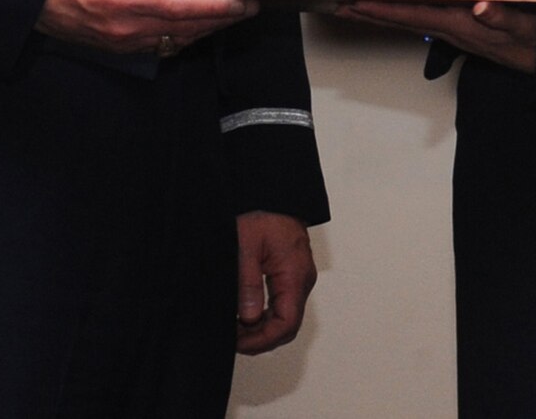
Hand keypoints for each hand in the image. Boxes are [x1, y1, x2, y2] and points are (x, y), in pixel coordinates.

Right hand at [35, 0, 256, 53]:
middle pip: (188, 28)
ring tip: (227, 14)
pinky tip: (194, 25)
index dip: (221, 7)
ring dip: (205, 29)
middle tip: (247, 7)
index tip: (244, 1)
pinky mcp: (117, 47)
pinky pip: (159, 45)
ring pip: (176, 40)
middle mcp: (128, 26)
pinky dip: (182, 36)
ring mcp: (122, 41)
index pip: (187, 7)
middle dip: (222, 19)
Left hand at [235, 210, 315, 354]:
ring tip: (235, 327)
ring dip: (262, 328)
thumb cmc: (262, 212)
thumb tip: (248, 318)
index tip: (237, 343)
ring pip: (286, 317)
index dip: (262, 340)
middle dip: (261, 338)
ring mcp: (299, 277)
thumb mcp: (246, 246)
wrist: (274, 192)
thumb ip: (248, 284)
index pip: (286, 323)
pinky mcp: (293, 273)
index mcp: (295, 274)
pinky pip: (283, 304)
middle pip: (288, 326)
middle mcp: (302, 280)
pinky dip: (265, 315)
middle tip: (233, 338)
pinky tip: (245, 313)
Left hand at [336, 0, 535, 73]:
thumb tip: (481, 6)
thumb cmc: (533, 40)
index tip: (356, 2)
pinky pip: (421, 19)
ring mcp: (452, 30)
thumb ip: (503, 17)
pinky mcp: (458, 28)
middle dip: (369, 13)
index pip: (413, 16)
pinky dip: (400, 12)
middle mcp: (450, 29)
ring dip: (379, 13)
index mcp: (460, 26)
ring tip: (352, 4)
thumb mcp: (523, 27)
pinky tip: (390, 6)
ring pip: (407, 20)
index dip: (383, 9)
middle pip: (400, 20)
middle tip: (337, 2)